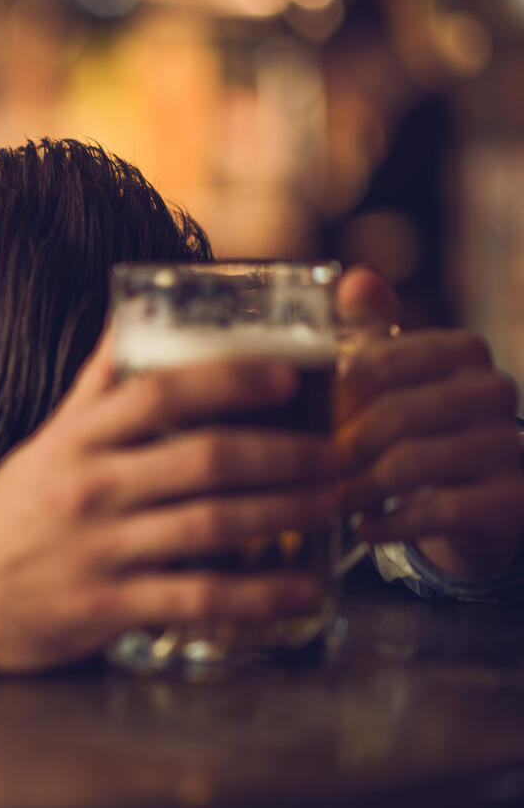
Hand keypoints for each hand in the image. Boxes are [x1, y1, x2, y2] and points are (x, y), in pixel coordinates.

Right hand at [0, 327, 336, 673]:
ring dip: (283, 513)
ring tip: (331, 505)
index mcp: (77, 440)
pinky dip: (257, 594)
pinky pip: (196, 597)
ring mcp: (99, 548)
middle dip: (282, 454)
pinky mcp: (107, 606)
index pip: (159, 393)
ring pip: (210, 524)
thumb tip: (132, 318)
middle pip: (202, 458)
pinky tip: (302, 588)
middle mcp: (90, 487)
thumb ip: (94, 387)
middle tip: (334, 453)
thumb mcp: (45, 442)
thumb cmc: (11, 513)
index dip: (228, 380)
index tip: (287, 377)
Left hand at [335, 267, 523, 577]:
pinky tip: (362, 529)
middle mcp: (495, 390)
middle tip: (309, 470)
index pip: (377, 364)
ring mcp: (511, 443)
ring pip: (414, 463)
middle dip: (342, 448)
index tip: (303, 421)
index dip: (332, 398)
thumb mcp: (390, 374)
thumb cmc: (416, 423)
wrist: (478, 495)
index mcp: (462, 349)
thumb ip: (366, 330)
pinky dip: (391, 523)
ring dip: (360, 489)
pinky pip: (440, 510)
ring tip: (331, 501)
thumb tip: (355, 278)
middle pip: (394, 415)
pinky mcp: (515, 496)